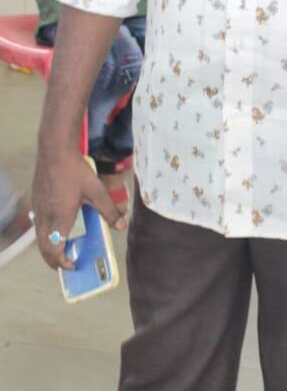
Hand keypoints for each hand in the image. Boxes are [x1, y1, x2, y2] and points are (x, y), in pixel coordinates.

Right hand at [31, 149, 125, 269]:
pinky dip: (46, 233)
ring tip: (63, 248)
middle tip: (67, 263)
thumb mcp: (95, 190)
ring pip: (39, 236)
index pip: (53, 250)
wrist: (54, 150)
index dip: (61, 262)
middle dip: (54, 259)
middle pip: (43, 247)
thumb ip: (108, 210)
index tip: (72, 266)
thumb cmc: (75, 170)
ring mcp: (38, 208)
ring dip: (49, 246)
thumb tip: (120, 225)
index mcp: (59, 218)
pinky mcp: (36, 200)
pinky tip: (58, 226)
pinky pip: (38, 223)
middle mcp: (45, 216)